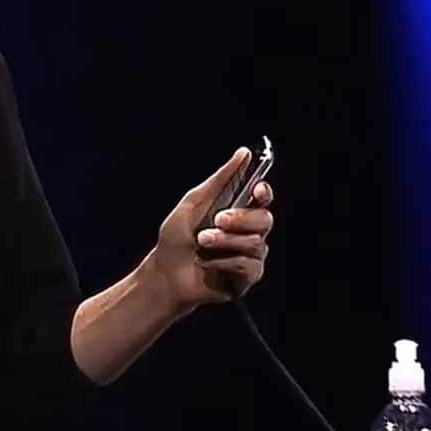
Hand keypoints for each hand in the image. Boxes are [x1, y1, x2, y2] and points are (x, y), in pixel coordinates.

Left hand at [141, 147, 274, 310]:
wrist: (165, 273)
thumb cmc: (177, 238)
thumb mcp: (193, 203)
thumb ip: (220, 180)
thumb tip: (243, 153)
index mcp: (238, 211)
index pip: (262, 197)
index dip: (264, 192)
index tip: (256, 189)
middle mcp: (249, 232)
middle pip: (265, 219)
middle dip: (241, 218)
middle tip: (217, 219)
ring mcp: (250, 255)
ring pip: (256, 243)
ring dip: (225, 241)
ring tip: (202, 242)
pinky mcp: (248, 277)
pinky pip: (249, 265)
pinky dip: (225, 261)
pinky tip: (209, 263)